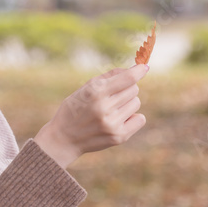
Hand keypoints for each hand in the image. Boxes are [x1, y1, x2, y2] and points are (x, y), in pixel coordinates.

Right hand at [33, 63, 148, 168]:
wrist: (64, 138)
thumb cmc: (75, 108)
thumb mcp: (85, 88)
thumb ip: (108, 77)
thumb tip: (134, 69)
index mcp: (95, 92)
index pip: (127, 79)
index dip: (138, 71)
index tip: (144, 67)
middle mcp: (104, 108)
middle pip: (134, 89)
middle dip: (126, 89)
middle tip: (112, 96)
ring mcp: (112, 124)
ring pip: (136, 103)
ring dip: (127, 103)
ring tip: (112, 109)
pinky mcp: (118, 137)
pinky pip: (140, 119)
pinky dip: (133, 117)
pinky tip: (119, 119)